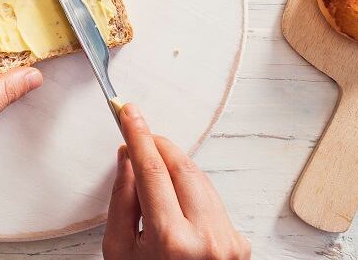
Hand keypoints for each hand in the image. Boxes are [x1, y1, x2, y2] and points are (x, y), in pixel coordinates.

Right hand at [104, 104, 250, 259]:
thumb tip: (128, 156)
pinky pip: (213, 201)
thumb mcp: (118, 248)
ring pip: (201, 180)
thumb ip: (123, 198)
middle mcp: (207, 239)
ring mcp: (229, 243)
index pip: (152, 170)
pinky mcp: (240, 245)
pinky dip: (192, 190)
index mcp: (171, 240)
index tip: (129, 112)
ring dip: (175, 165)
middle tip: (139, 133)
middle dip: (159, 145)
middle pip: (181, 167)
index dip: (139, 134)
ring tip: (152, 168)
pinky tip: (174, 198)